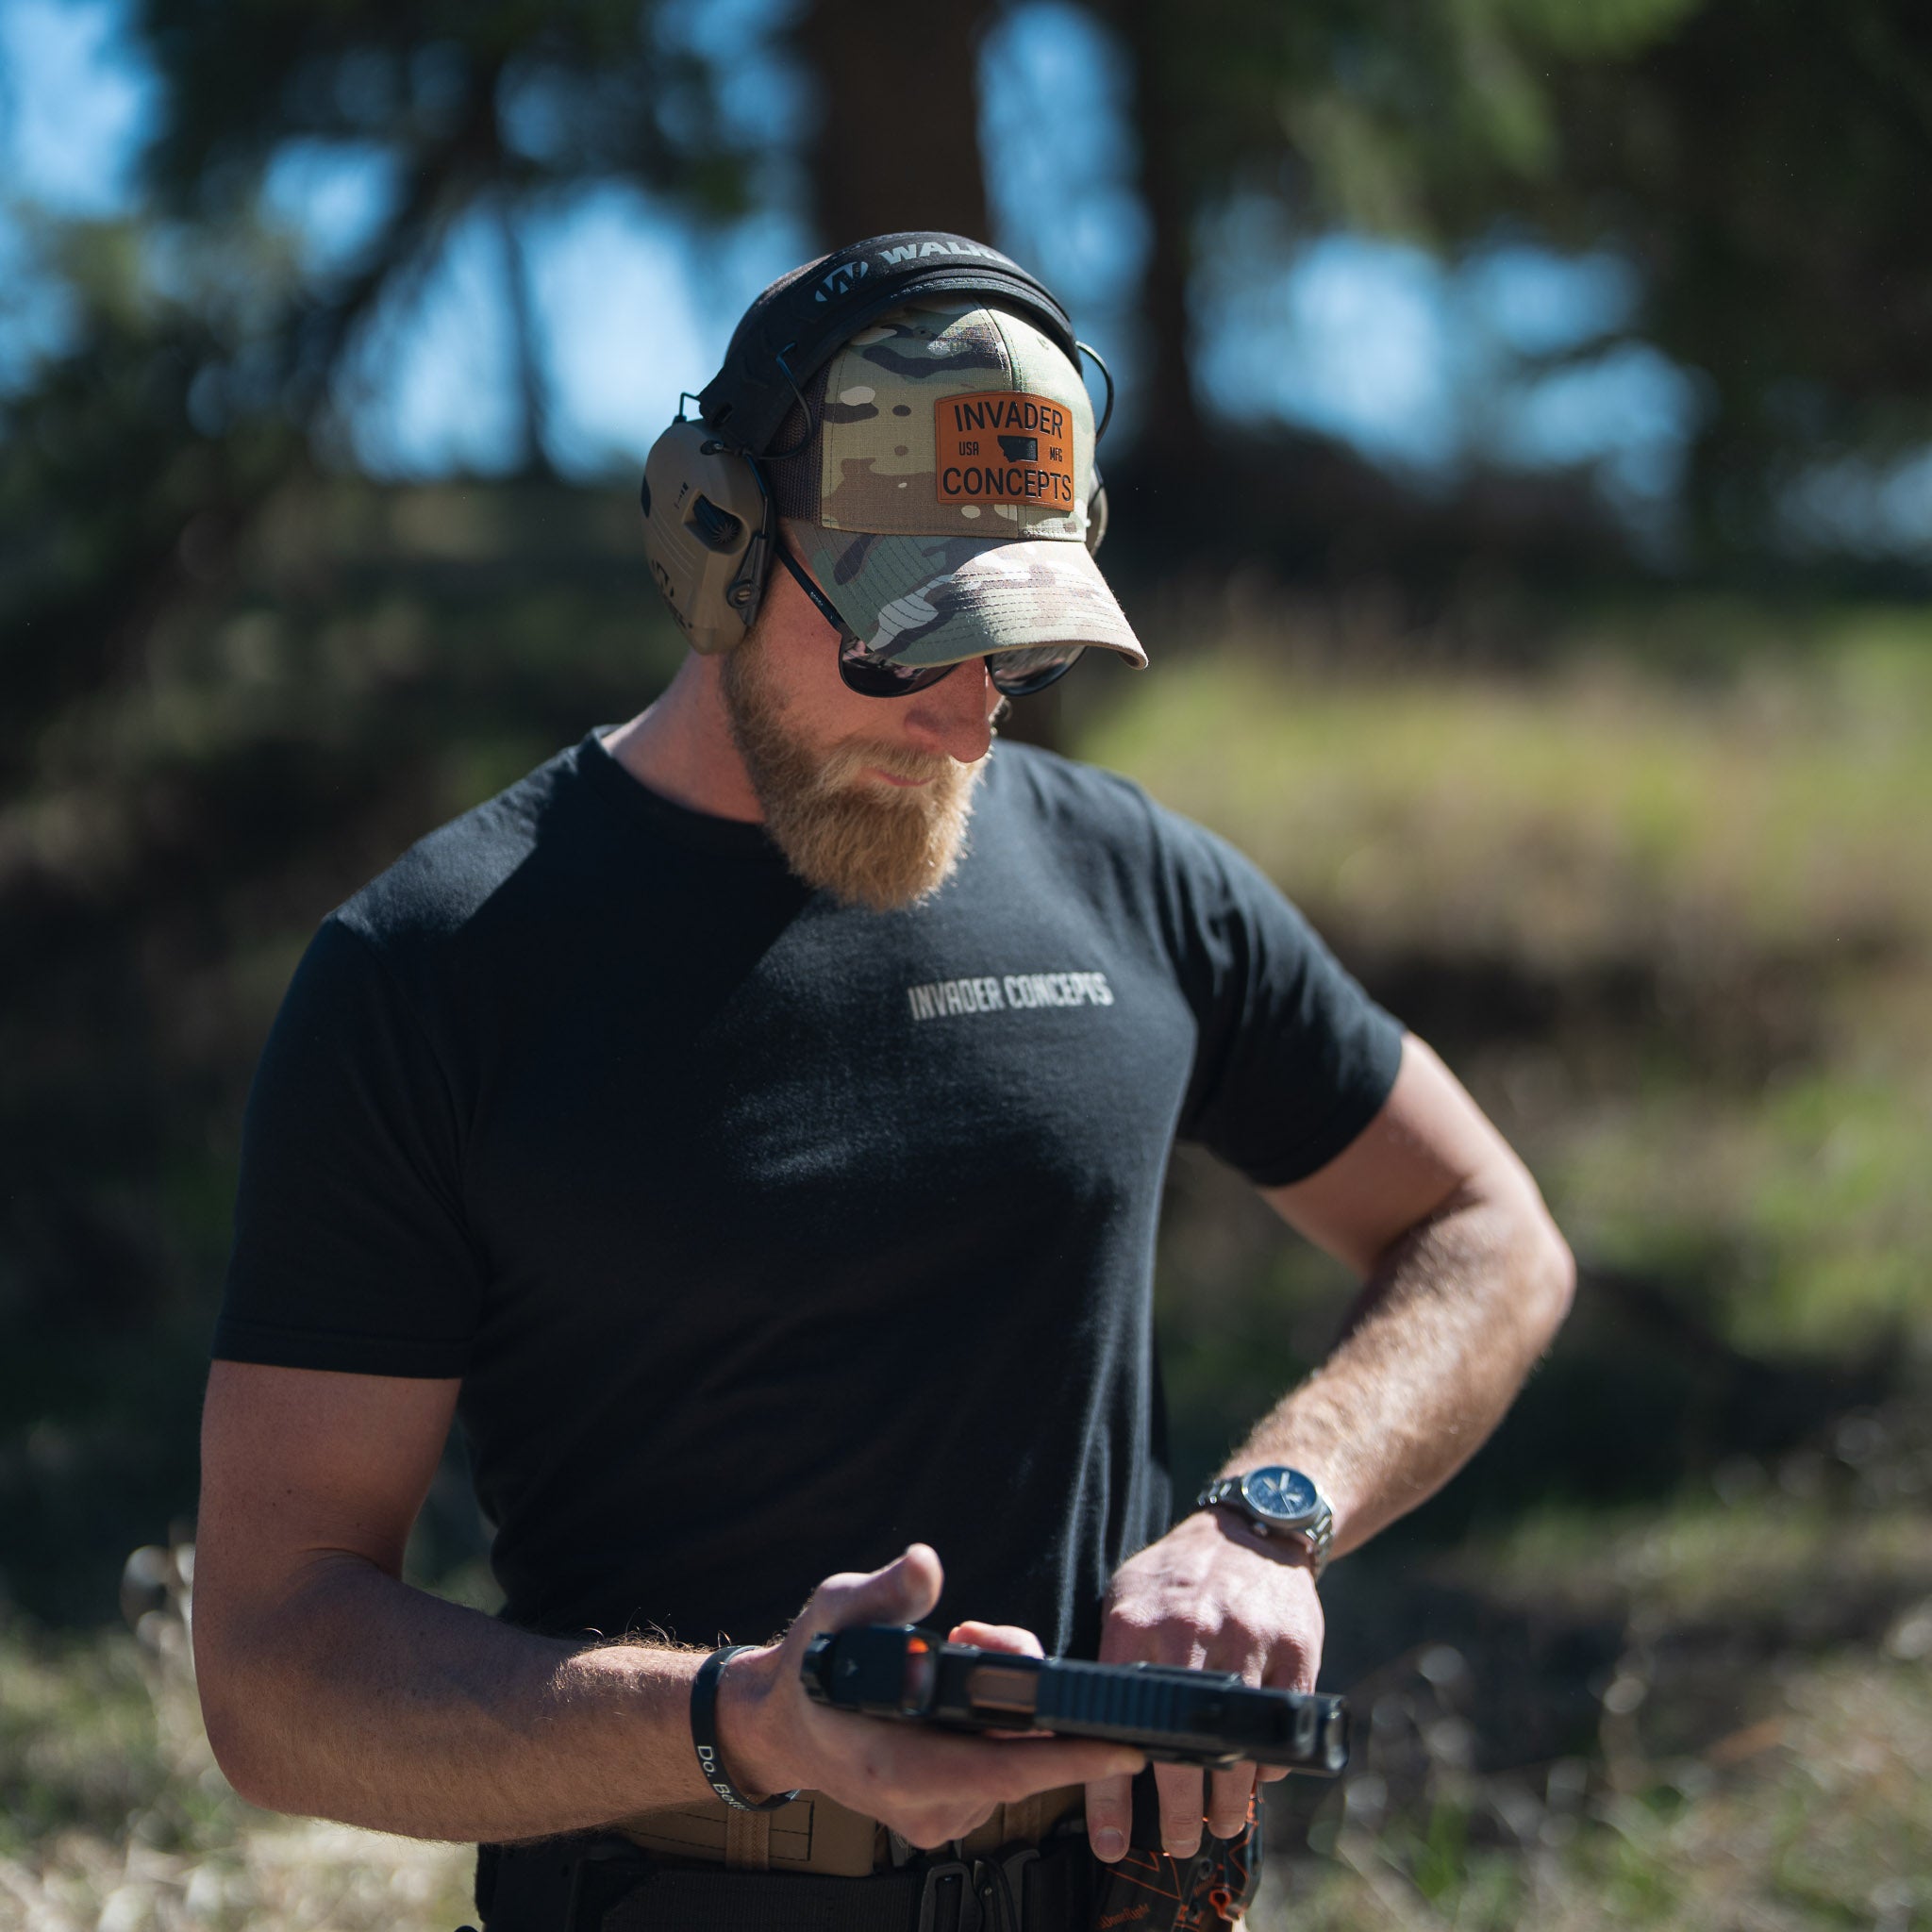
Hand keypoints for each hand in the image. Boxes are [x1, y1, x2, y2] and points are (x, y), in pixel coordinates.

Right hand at [716, 1544, 1143, 1848]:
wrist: (784, 1724)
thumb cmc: (813, 1665)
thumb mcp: (837, 1611)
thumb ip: (886, 1591)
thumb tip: (926, 1564)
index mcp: (892, 1767)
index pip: (1000, 1770)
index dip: (1065, 1758)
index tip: (1124, 1746)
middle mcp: (920, 1806)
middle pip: (1019, 1760)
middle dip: (1032, 1700)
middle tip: (986, 1637)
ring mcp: (934, 1817)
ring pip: (1013, 1766)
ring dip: (1014, 1712)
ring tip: (964, 1652)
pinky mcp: (944, 1814)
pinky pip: (1000, 1773)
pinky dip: (1002, 1730)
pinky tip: (969, 1692)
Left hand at [1085, 1510, 1323, 1861]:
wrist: (1249, 1532)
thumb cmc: (1178, 1579)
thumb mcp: (1128, 1602)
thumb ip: (1110, 1665)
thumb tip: (1081, 1743)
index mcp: (1134, 1625)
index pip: (1113, 1724)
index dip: (1109, 1795)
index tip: (1111, 1844)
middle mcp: (1188, 1632)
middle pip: (1181, 1749)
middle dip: (1178, 1813)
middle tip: (1179, 1843)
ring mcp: (1246, 1640)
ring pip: (1237, 1748)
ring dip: (1229, 1801)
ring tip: (1220, 1823)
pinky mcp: (1294, 1649)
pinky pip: (1281, 1727)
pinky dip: (1269, 1764)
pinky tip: (1256, 1779)